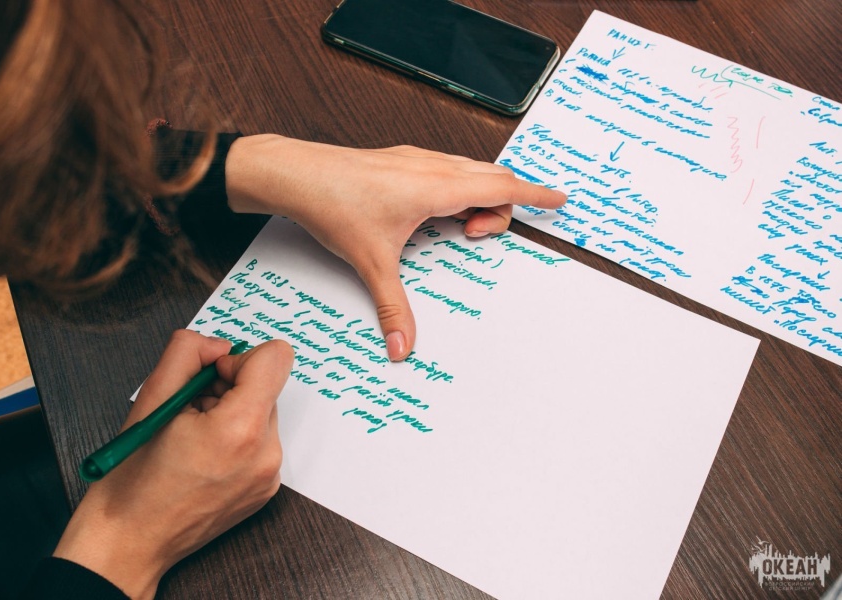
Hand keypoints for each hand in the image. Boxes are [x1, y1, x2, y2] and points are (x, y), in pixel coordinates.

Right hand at [53, 331, 292, 598]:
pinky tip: (203, 458)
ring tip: (193, 439)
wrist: (131, 540)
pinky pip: (261, 442)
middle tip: (190, 414)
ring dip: (232, 414)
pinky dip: (237, 439)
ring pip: (262, 413)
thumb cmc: (135, 474)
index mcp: (241, 428)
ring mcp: (270, 475)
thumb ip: (188, 352)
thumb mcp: (152, 396)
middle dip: (229, 389)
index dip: (238, 359)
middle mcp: (266, 453)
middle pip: (266, 386)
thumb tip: (219, 345)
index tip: (209, 378)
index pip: (276, 357)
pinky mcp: (267, 489)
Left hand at [225, 134, 566, 360]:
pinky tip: (435, 212)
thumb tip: (403, 346)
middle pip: (492, 178)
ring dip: (479, 195)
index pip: (501, 187)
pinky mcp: (402, 159)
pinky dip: (460, 186)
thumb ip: (394, 307)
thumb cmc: (333, 205)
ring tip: (458, 230)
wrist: (296, 173)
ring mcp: (417, 158)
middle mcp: (432, 166)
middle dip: (503, 206)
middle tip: (479, 238)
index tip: (560, 197)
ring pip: (470, 170)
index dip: (535, 194)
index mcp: (436, 187)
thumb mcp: (371, 263)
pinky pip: (449, 168)